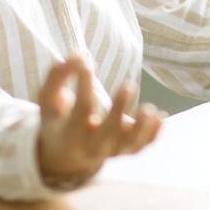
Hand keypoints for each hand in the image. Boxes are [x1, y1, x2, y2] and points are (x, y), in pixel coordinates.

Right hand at [36, 54, 164, 185]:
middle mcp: (91, 147)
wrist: (64, 154)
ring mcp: (110, 151)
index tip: (86, 61)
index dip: (84, 83)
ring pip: (129, 145)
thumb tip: (78, 54)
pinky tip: (161, 117)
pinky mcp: (125, 150)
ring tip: (151, 109)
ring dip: (142, 128)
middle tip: (128, 84)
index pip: (81, 109)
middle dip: (118, 110)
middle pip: (108, 133)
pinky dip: (152, 134)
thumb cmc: (57, 119)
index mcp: (70, 133)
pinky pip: (141, 146)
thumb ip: (58, 76)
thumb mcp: (48, 100)